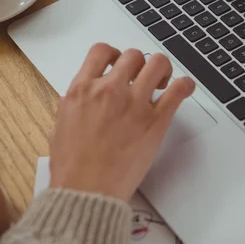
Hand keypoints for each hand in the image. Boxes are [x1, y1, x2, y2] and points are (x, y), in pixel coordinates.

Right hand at [49, 43, 194, 201]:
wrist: (86, 192)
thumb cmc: (71, 168)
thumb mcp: (59, 127)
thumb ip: (73, 105)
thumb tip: (81, 98)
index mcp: (81, 90)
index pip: (101, 51)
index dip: (114, 54)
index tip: (119, 63)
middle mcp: (108, 90)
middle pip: (133, 55)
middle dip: (139, 64)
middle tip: (143, 77)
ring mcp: (133, 104)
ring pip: (157, 63)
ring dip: (163, 69)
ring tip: (163, 82)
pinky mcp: (155, 122)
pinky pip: (178, 90)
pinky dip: (185, 85)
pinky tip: (184, 88)